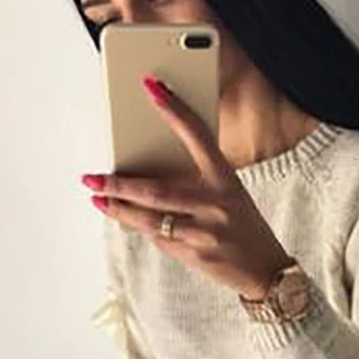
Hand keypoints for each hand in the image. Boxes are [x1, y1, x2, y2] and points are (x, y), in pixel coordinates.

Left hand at [82, 74, 292, 299]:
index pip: (198, 138)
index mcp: (226, 181)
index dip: (175, 111)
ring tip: (99, 199)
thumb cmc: (243, 229)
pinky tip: (137, 225)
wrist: (266, 270)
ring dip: (119, 209)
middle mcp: (216, 204)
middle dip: (118, 184)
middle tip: (92, 178)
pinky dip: (147, 232)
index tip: (152, 88)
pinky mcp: (197, 254)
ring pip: (149, 219)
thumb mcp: (230, 198)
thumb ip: (198, 186)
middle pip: (155, 191)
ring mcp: (206, 231)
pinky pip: (161, 240)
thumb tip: (151, 179)